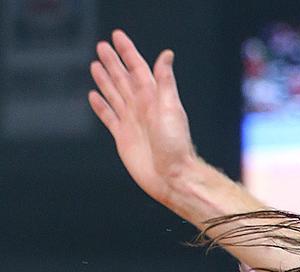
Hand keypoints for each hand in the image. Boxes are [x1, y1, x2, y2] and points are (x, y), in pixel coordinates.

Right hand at [88, 29, 198, 207]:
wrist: (171, 177)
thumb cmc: (176, 146)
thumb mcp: (171, 109)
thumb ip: (165, 82)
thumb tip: (166, 55)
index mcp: (153, 98)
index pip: (138, 69)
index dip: (128, 53)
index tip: (117, 37)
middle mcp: (142, 108)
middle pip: (123, 79)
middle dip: (113, 62)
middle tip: (102, 46)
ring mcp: (132, 122)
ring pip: (115, 94)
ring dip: (105, 80)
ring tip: (95, 65)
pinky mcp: (123, 137)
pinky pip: (109, 117)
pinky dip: (101, 106)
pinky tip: (94, 96)